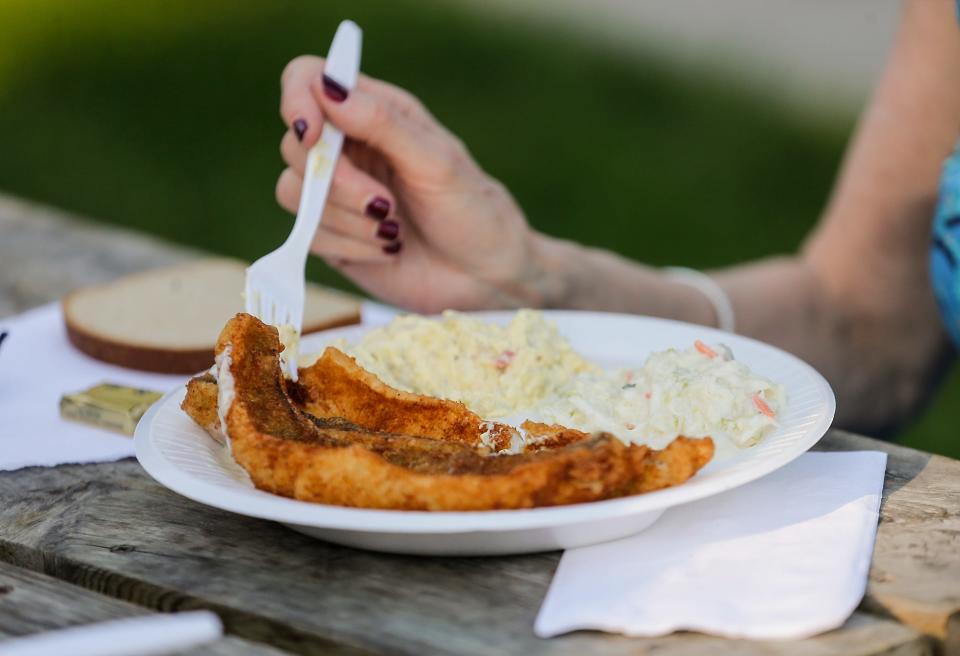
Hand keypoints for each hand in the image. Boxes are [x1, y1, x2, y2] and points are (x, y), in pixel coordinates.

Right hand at [276, 56, 539, 312]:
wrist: (484, 276)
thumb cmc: (471, 210)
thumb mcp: (436, 161)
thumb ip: (382, 123)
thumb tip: (328, 88)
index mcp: (373, 112)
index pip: (308, 79)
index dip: (297, 100)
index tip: (313, 136)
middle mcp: (348, 147)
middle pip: (294, 144)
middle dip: (336, 181)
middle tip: (385, 204)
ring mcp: (335, 193)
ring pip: (293, 192)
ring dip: (345, 218)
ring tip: (393, 231)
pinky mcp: (331, 235)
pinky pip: (307, 234)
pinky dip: (348, 245)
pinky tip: (387, 250)